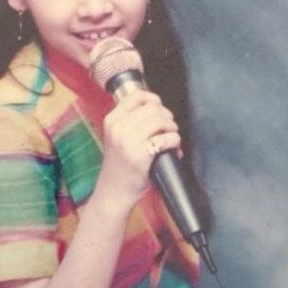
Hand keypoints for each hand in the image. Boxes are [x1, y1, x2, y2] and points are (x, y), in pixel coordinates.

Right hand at [98, 90, 180, 205]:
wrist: (114, 191)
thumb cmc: (119, 165)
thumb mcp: (116, 138)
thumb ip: (129, 122)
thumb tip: (157, 108)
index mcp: (112, 120)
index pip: (136, 96)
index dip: (153, 99)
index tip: (160, 108)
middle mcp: (118, 128)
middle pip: (153, 108)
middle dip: (167, 116)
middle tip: (169, 128)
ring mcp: (129, 141)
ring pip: (161, 120)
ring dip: (172, 128)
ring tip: (172, 138)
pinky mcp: (141, 155)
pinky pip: (166, 139)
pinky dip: (174, 141)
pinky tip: (174, 149)